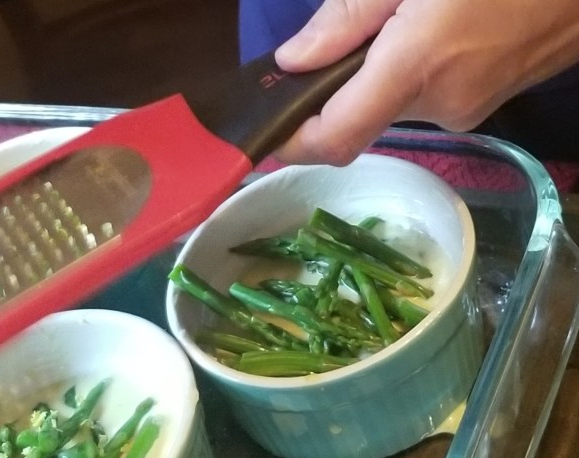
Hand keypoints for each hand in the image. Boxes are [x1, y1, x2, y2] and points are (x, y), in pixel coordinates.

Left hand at [271, 0, 578, 164]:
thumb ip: (347, 16)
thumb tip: (292, 62)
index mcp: (416, 67)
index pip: (334, 138)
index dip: (292, 145)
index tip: (264, 134)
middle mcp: (441, 104)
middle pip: (362, 116)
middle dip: (343, 84)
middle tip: (354, 30)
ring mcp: (471, 108)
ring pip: (397, 103)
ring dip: (385, 71)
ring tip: (415, 14)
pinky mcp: (491, 102)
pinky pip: (431, 95)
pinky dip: (419, 70)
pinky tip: (446, 24)